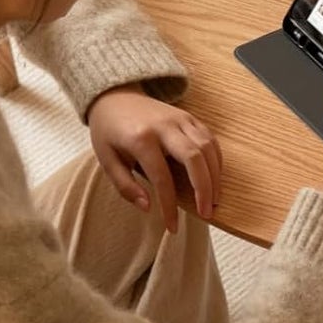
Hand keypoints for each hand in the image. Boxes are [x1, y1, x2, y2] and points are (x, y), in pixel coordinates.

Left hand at [86, 85, 221, 232]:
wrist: (115, 96)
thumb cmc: (109, 132)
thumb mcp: (107, 160)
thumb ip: (125, 186)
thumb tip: (148, 207)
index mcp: (141, 139)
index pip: (161, 179)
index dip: (169, 206)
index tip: (172, 226)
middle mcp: (164, 127)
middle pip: (194, 158)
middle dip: (204, 189)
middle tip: (207, 213)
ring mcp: (179, 119)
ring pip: (206, 147)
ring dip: (214, 176)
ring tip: (213, 200)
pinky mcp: (188, 116)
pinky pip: (209, 138)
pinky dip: (216, 159)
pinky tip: (214, 178)